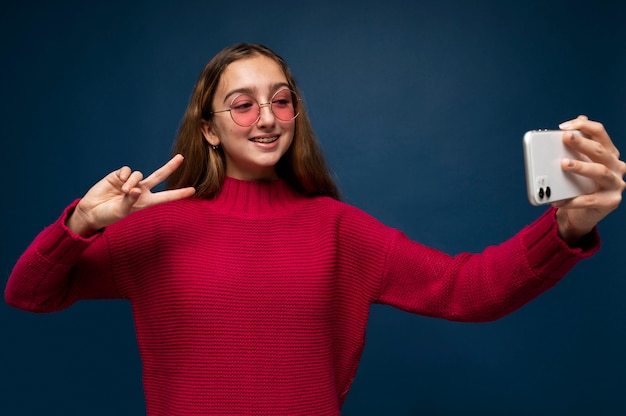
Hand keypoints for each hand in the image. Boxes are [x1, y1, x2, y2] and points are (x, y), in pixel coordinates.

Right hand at [67, 154, 195, 236]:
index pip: (166, 197)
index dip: (179, 193)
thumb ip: (130, 200)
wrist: (91, 211)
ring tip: (124, 191)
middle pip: (159, 176)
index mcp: (146, 201)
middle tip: (181, 157)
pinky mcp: (118, 176)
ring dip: (132, 182)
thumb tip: (137, 188)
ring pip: (139, 174)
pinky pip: (127, 171)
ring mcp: (130, 181)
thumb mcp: (121, 211)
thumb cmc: (109, 215)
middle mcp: (141, 189)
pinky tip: (118, 182)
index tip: (193, 190)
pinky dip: (124, 176)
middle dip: (170, 166)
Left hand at [553, 116, 625, 244]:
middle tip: (564, 138)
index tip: (564, 127)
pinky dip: (571, 200)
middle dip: (582, 143)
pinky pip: (589, 200)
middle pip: (600, 151)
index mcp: (609, 154)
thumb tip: (569, 128)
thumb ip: (575, 148)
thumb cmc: (580, 185)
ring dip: (581, 167)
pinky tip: (557, 199)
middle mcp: (616, 167)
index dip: (584, 126)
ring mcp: (615, 185)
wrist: (583, 214)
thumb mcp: (578, 164)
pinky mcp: (609, 202)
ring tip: (563, 164)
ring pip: (600, 172)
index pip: (600, 133)